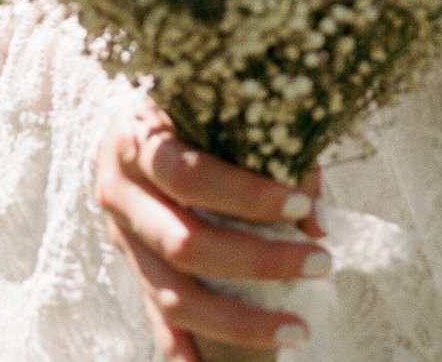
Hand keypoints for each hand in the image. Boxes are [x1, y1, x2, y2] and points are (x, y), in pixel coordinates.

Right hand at [94, 103, 327, 358]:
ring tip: (299, 329)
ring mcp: (123, 242)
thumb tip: (315, 219)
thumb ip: (264, 146)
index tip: (303, 202)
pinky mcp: (133, 274)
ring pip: (174, 297)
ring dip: (240, 321)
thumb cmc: (188, 106)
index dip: (246, 194)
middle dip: (259, 260)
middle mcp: (119, 196)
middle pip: (185, 244)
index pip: (188, 174)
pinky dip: (191, 353)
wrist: (122, 122)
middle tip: (322, 262)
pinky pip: (159, 323)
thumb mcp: (215, 105)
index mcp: (137, 141)